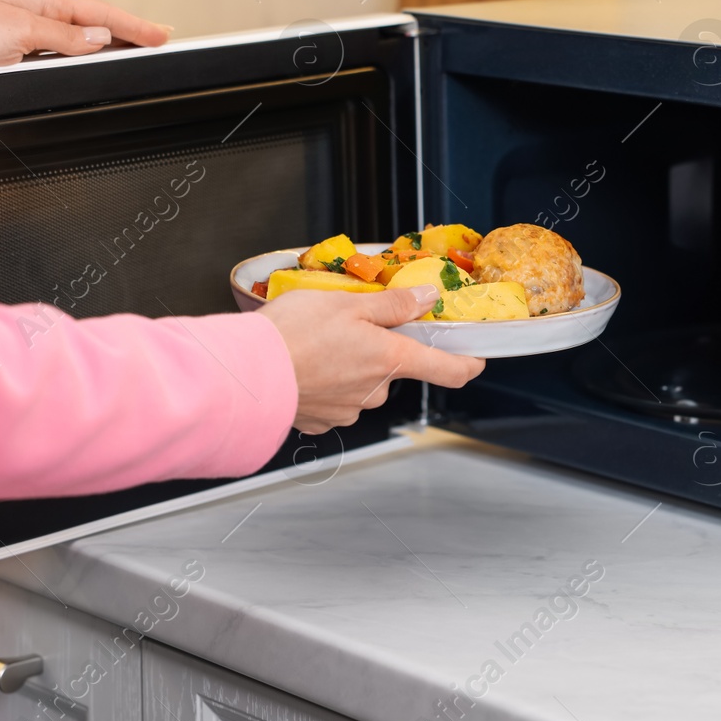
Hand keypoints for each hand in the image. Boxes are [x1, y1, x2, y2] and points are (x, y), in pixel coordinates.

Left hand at [0, 0, 171, 69]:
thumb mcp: (19, 34)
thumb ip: (64, 37)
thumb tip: (100, 37)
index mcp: (41, 0)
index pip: (101, 14)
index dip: (135, 26)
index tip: (163, 35)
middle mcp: (34, 11)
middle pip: (94, 22)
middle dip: (128, 30)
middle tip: (159, 38)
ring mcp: (22, 28)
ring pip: (77, 36)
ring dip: (106, 41)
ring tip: (134, 48)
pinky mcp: (9, 47)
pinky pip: (58, 48)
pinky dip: (80, 53)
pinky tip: (87, 58)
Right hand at [258, 285, 485, 434]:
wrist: (243, 374)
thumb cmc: (292, 335)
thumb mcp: (348, 304)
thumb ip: (393, 304)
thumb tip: (428, 299)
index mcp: (390, 361)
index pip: (448, 371)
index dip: (468, 364)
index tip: (476, 359)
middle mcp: (374, 392)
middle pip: (393, 371)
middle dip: (378, 349)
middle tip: (349, 325)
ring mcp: (347, 411)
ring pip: (362, 385)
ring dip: (349, 366)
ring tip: (316, 344)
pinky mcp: (320, 421)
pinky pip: (334, 399)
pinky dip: (324, 383)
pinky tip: (303, 367)